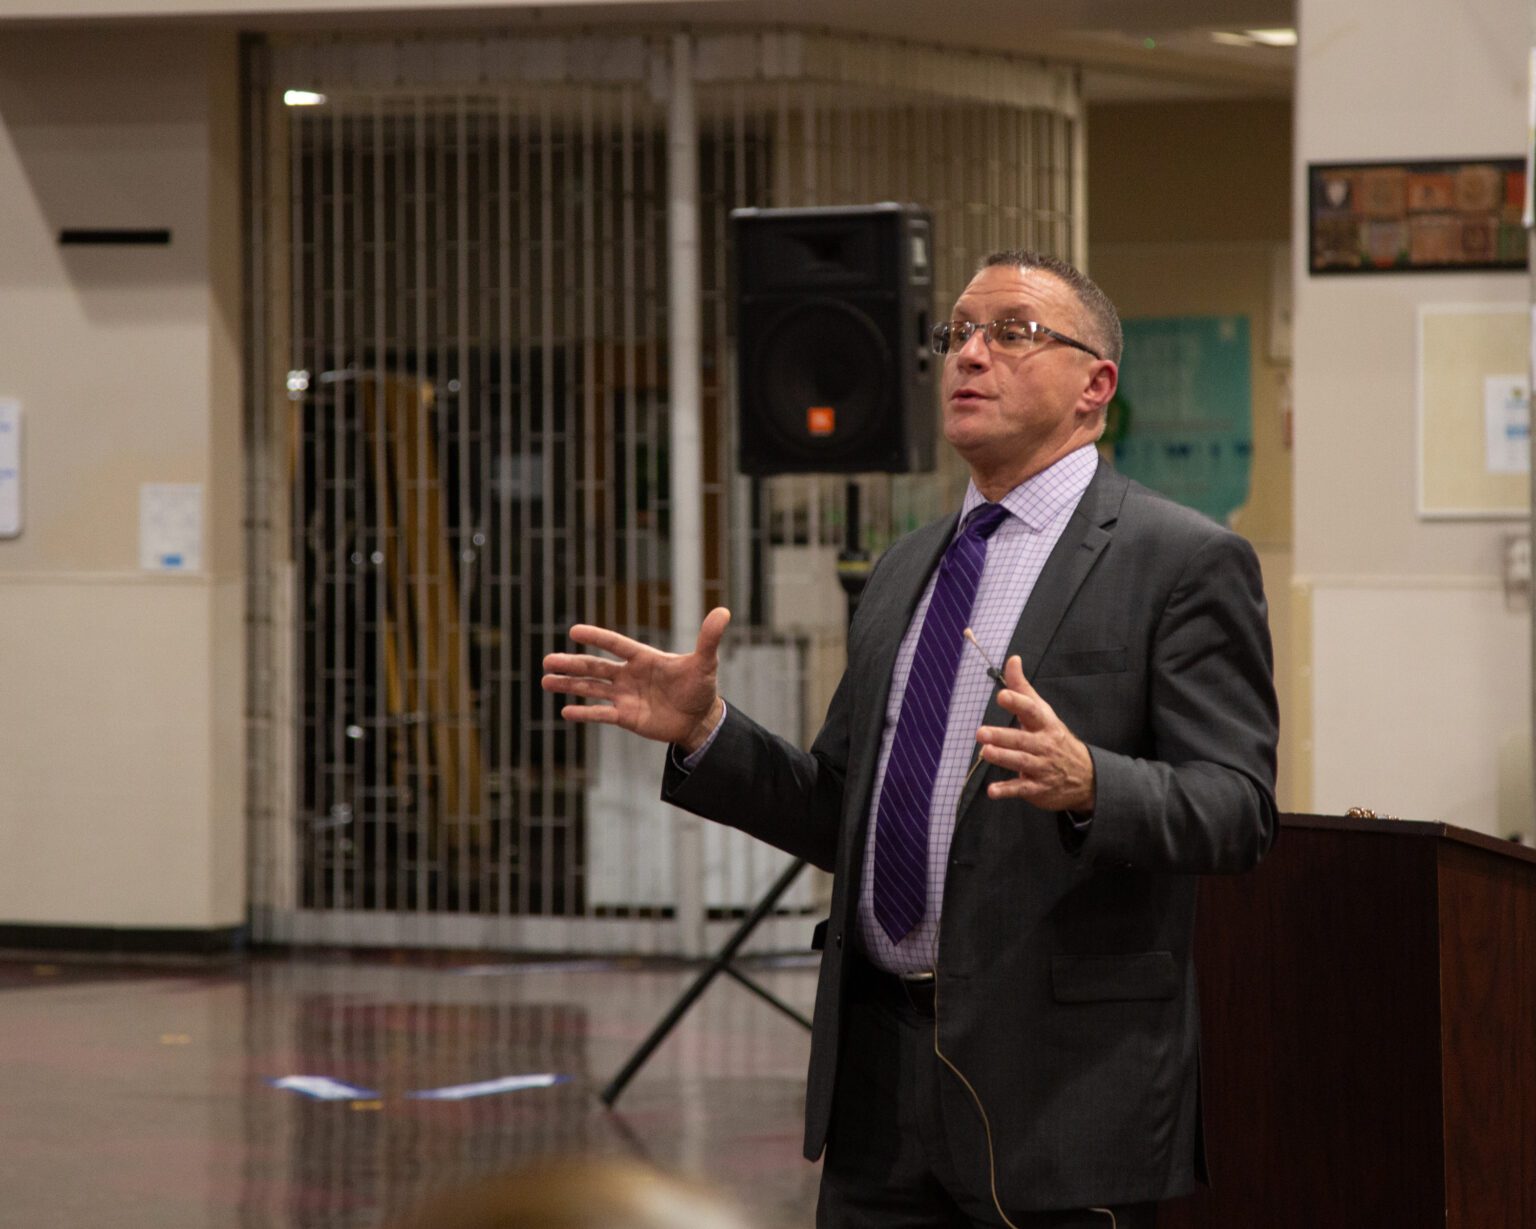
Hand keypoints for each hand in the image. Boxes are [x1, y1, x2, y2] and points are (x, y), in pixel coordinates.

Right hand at [541, 608, 730, 751]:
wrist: (699, 719)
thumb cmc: (701, 687)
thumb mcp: (705, 663)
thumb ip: (709, 639)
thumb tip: (724, 611)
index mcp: (644, 658)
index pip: (616, 645)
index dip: (597, 638)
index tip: (574, 631)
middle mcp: (629, 675)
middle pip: (596, 667)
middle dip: (572, 664)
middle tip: (547, 660)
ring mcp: (625, 696)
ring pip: (592, 689)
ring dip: (569, 685)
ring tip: (546, 681)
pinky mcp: (626, 717)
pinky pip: (601, 714)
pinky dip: (585, 713)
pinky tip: (565, 711)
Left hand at [975, 655, 1095, 812]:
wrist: (1086, 777)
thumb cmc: (1054, 737)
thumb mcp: (1042, 712)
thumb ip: (1022, 688)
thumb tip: (1012, 659)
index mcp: (1045, 724)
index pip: (1032, 710)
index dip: (1018, 702)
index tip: (1002, 695)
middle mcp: (1044, 745)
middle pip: (1022, 739)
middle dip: (1002, 736)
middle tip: (981, 732)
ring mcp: (1042, 767)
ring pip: (1021, 762)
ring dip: (1003, 757)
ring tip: (985, 752)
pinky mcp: (1038, 788)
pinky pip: (1021, 789)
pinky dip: (1007, 790)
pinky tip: (992, 791)